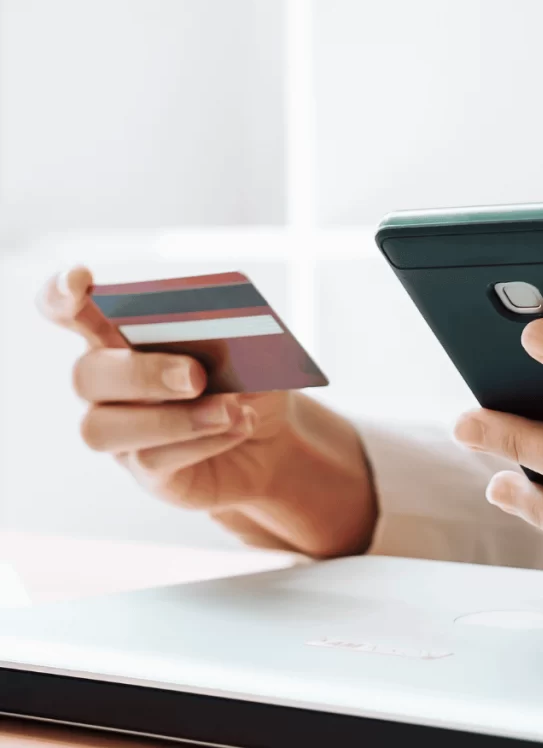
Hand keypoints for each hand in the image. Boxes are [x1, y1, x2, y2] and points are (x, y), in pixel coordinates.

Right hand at [39, 266, 377, 557]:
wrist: (273, 433)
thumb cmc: (247, 376)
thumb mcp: (246, 344)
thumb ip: (220, 328)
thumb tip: (212, 324)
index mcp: (120, 334)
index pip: (67, 309)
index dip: (61, 294)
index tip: (79, 281)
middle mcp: (107, 382)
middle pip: (87, 375)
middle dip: (141, 373)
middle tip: (196, 376)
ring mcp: (120, 430)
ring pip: (105, 427)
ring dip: (174, 418)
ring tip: (230, 410)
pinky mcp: (145, 470)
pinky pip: (152, 458)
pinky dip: (203, 440)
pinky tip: (240, 424)